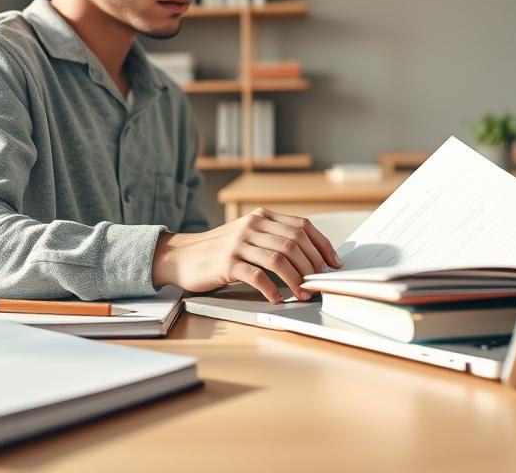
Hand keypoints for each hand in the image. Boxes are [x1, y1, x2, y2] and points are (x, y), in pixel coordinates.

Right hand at [151, 208, 343, 302]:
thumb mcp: (248, 236)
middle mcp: (252, 225)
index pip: (302, 226)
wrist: (182, 256)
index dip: (322, 246)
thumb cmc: (219, 250)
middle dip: (312, 265)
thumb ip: (274, 240)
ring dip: (297, 279)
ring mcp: (239, 243)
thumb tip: (311, 259)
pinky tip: (279, 298)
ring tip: (304, 293)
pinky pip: (257, 276)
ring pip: (279, 259)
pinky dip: (272, 289)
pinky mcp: (227, 262)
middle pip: (294, 243)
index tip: (333, 264)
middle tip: (319, 282)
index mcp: (261, 217)